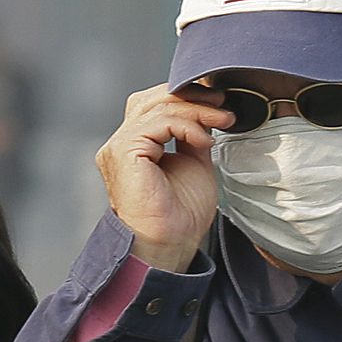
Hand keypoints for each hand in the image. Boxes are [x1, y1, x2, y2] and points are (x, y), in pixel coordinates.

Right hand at [97, 84, 227, 272]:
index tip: (219, 104)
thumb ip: (193, 135)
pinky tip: (204, 140)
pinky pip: (157, 122)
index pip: (154, 104)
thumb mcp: (194, 163)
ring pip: (157, 107)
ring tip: (222, 120)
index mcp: (134, 146)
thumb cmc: (180, 217)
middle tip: (222, 104)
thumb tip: (207, 113)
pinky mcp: (124, 152)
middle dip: (192, 96)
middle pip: (152, 99)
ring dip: (196, 110)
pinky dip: (186, 125)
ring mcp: (119, 146)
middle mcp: (121, 143)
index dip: (186, 97)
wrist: (170, 245)